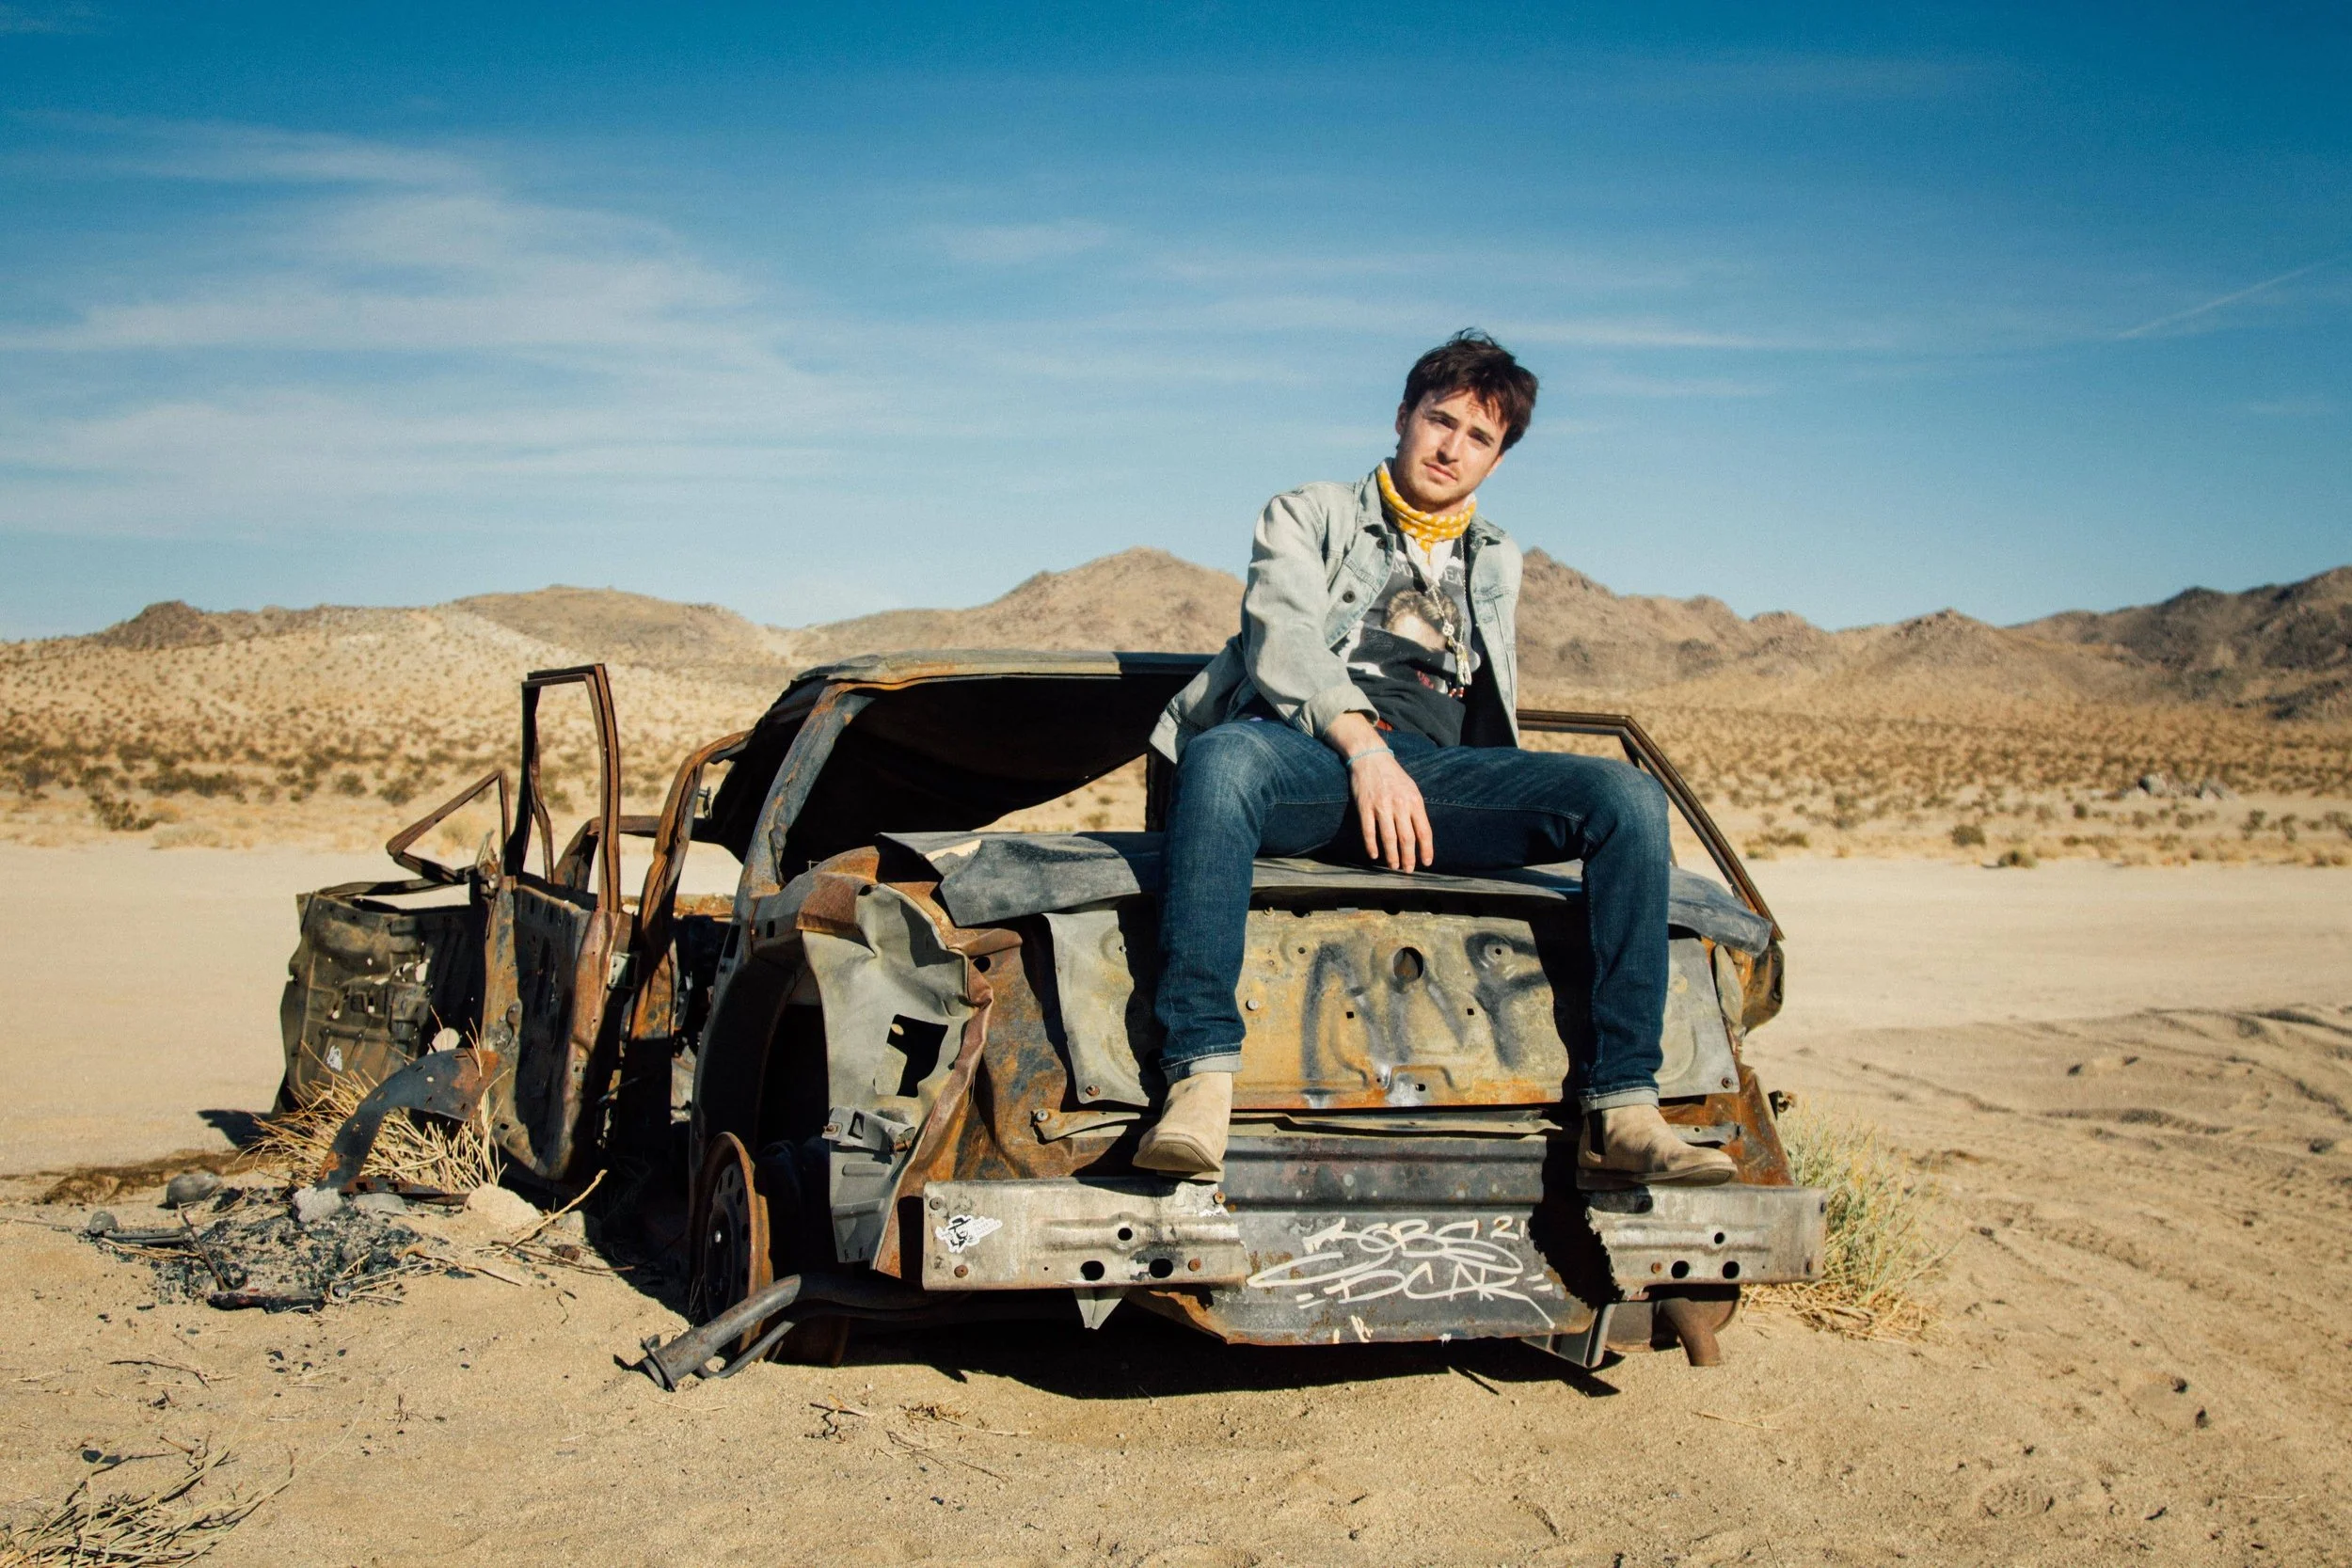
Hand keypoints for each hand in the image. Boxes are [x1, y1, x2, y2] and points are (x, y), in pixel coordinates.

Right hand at [1328, 715, 1432, 871]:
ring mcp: (1381, 806)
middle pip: (1406, 838)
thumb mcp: (1411, 789)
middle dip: (1408, 857)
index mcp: (1414, 801)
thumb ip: (1416, 810)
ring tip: (1394, 867)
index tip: (1426, 863)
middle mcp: (1399, 804)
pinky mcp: (1364, 807)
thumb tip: (1421, 835)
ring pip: (1389, 838)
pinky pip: (1369, 831)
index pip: (1424, 831)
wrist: (1371, 758)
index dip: (1426, 849)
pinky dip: (1372, 845)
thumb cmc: (1393, 776)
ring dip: (1392, 856)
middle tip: (1408, 870)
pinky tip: (1374, 855)